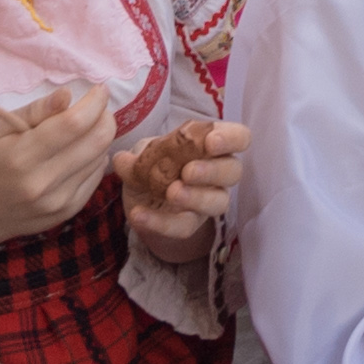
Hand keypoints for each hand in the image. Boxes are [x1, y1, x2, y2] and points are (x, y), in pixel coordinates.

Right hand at [0, 83, 119, 248]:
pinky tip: (78, 154)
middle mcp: (43, 182)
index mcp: (21, 156)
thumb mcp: (3, 128)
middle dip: (104, 117)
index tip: (99, 89)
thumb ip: (37, 110)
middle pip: (97, 141)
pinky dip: (95, 158)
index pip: (72, 124)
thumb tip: (67, 95)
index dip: (94, 103)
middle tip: (96, 109)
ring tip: (82, 131)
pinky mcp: (71, 210)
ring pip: (101, 157)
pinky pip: (97, 175)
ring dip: (99, 137)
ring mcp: (59, 200)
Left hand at [117, 117, 247, 258]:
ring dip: (196, 197)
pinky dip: (160, 222)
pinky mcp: (191, 224)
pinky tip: (139, 215)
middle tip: (188, 171)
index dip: (231, 139)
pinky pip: (183, 226)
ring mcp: (207, 201)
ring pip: (218, 202)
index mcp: (211, 146)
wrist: (142, 202)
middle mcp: (217, 174)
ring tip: (171, 193)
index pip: (239, 138)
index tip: (211, 141)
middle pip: (232, 171)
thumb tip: (124, 160)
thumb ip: (138, 154)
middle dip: (212, 170)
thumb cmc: (155, 166)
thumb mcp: (144, 154)